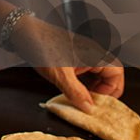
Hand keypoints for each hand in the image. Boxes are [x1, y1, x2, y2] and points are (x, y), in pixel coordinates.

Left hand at [10, 14, 124, 111]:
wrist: (23, 32)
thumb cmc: (41, 46)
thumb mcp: (59, 74)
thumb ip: (76, 92)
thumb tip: (89, 108)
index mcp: (94, 53)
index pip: (116, 73)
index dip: (112, 90)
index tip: (100, 103)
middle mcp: (91, 52)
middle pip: (110, 74)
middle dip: (104, 90)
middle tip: (93, 104)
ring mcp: (82, 53)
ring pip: (98, 73)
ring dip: (94, 87)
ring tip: (84, 100)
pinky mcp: (73, 56)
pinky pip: (86, 71)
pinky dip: (84, 82)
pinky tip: (75, 91)